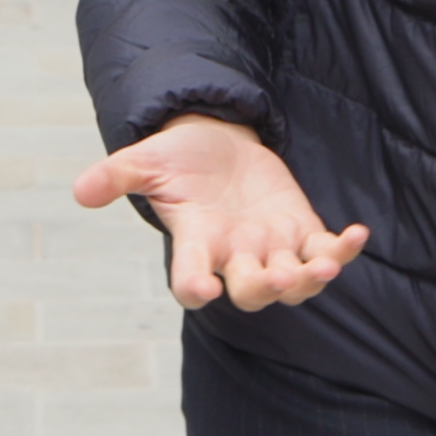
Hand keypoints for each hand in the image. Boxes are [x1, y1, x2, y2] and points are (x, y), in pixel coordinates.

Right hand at [72, 113, 370, 310]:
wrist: (217, 144)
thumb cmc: (179, 158)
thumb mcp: (145, 160)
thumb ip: (116, 176)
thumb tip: (79, 192)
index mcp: (196, 242)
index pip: (190, 278)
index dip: (195, 288)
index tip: (203, 289)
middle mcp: (235, 255)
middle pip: (250, 291)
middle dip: (265, 288)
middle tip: (277, 278)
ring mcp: (271, 248)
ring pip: (293, 283)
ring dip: (309, 280)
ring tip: (324, 266)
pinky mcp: (300, 231)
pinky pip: (325, 251)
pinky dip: (343, 250)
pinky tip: (357, 234)